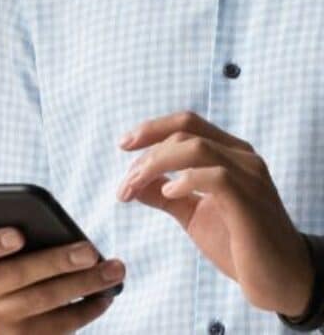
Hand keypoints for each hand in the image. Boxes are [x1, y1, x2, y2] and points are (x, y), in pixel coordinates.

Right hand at [0, 228, 123, 333]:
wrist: (3, 301)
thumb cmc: (12, 254)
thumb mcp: (6, 239)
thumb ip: (19, 227)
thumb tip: (56, 223)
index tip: (19, 234)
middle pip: (19, 275)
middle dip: (58, 261)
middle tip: (91, 251)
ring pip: (43, 300)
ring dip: (83, 285)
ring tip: (113, 270)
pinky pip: (57, 326)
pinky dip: (85, 310)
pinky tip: (105, 296)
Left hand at [116, 111, 313, 317]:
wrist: (281, 282)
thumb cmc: (239, 245)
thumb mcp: (193, 215)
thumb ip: (166, 195)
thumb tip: (133, 181)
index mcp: (230, 153)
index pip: (187, 123)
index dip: (152, 128)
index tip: (124, 145)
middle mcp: (242, 157)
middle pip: (186, 130)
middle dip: (147, 152)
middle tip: (126, 182)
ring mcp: (249, 176)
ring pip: (196, 147)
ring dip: (156, 164)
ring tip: (136, 187)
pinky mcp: (250, 201)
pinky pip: (215, 176)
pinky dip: (185, 180)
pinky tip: (169, 194)